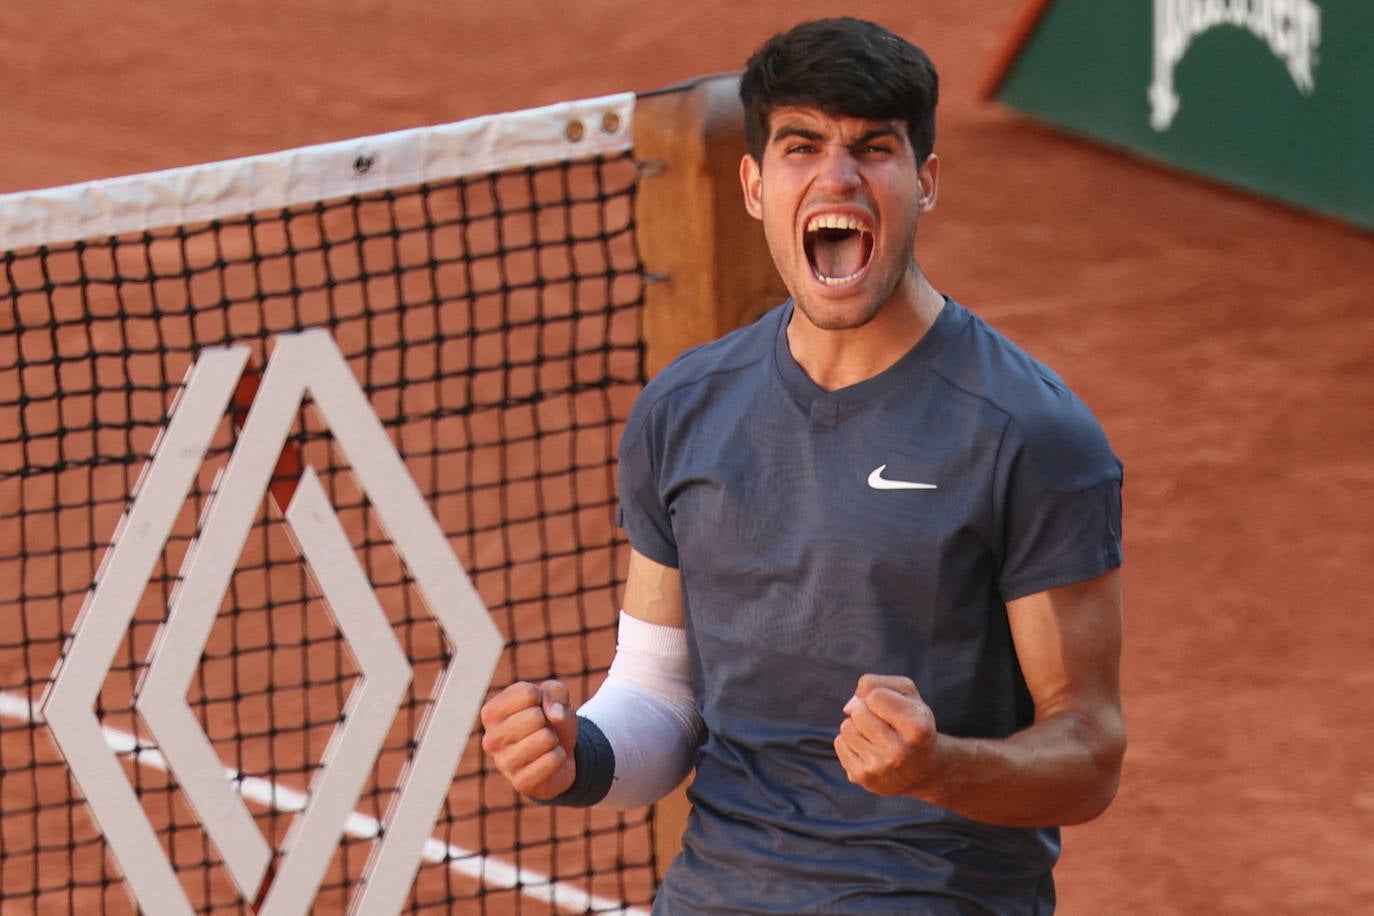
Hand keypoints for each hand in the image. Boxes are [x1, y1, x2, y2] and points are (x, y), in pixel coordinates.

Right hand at [479, 680, 579, 799]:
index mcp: (490, 713)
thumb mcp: (554, 694)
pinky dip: (560, 756)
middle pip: (535, 716)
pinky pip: (553, 760)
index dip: (542, 698)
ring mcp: (503, 763)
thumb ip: (555, 692)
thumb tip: (554, 715)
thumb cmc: (550, 719)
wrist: (561, 752)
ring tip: (546, 744)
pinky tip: (550, 759)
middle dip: (549, 720)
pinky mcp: (520, 783)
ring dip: (554, 739)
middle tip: (543, 729)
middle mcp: (490, 739)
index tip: (538, 708)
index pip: (527, 694)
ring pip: (545, 738)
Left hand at [834, 673, 941, 796]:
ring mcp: (879, 768)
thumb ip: (877, 684)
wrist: (925, 770)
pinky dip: (850, 742)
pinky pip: (839, 744)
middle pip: (858, 712)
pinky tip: (870, 749)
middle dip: (867, 711)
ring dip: (857, 726)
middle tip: (884, 723)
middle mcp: (899, 752)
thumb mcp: (908, 695)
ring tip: (877, 736)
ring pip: (846, 727)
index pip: (874, 696)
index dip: (879, 696)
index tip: (893, 708)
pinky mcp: (862, 778)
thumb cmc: (914, 722)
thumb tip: (848, 708)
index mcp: (916, 729)